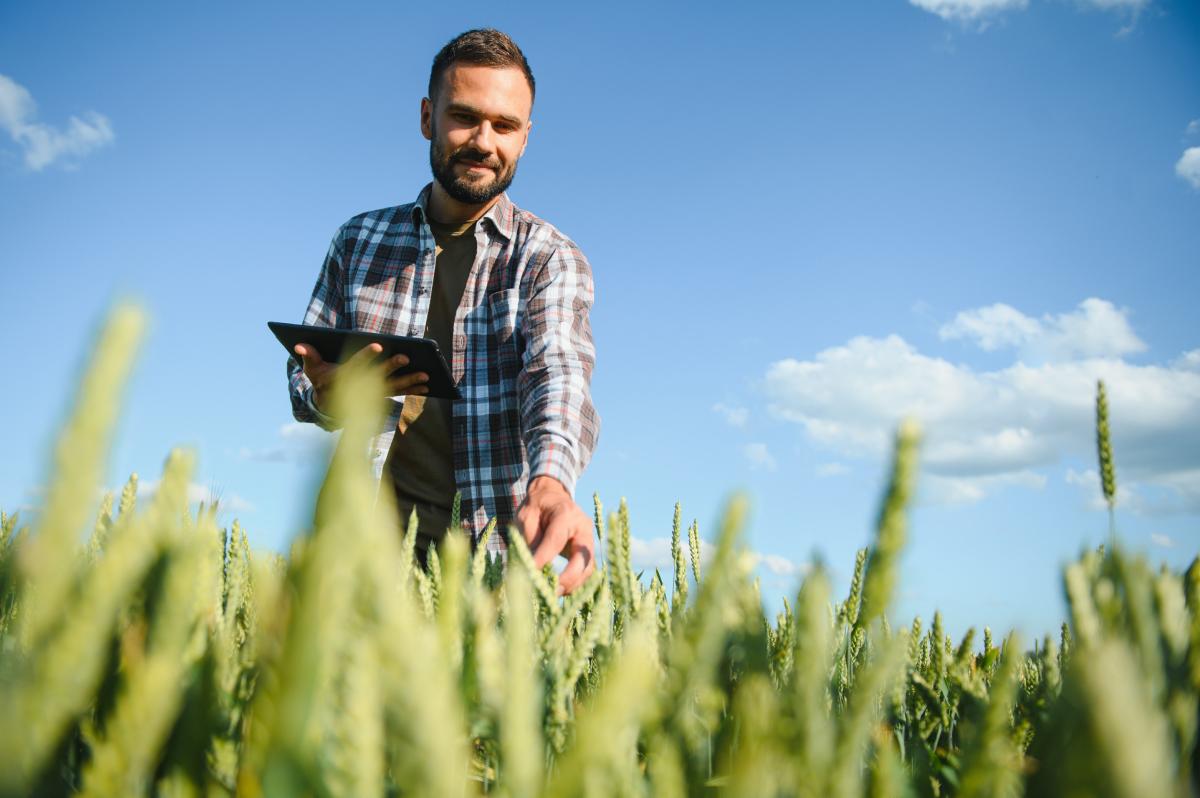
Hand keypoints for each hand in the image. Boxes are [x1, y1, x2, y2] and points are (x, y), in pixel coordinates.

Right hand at [293, 342, 430, 411]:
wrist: (327, 407)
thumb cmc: (321, 381)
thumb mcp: (312, 369)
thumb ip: (308, 355)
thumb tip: (298, 344)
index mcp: (343, 376)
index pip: (355, 364)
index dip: (366, 355)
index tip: (377, 345)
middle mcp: (360, 387)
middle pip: (378, 375)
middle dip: (393, 366)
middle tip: (407, 356)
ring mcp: (372, 393)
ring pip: (394, 386)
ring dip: (410, 382)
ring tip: (427, 376)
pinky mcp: (381, 396)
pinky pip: (399, 392)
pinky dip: (413, 389)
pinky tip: (427, 386)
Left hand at [515, 476, 595, 595]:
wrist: (552, 498)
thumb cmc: (536, 507)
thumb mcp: (526, 518)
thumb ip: (529, 542)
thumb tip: (528, 570)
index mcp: (565, 513)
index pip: (556, 540)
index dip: (543, 559)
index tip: (528, 575)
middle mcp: (583, 527)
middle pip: (583, 557)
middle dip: (567, 578)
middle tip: (549, 591)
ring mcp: (589, 540)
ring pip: (588, 569)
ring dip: (572, 585)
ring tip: (551, 594)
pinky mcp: (588, 552)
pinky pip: (586, 572)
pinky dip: (574, 584)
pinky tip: (558, 590)